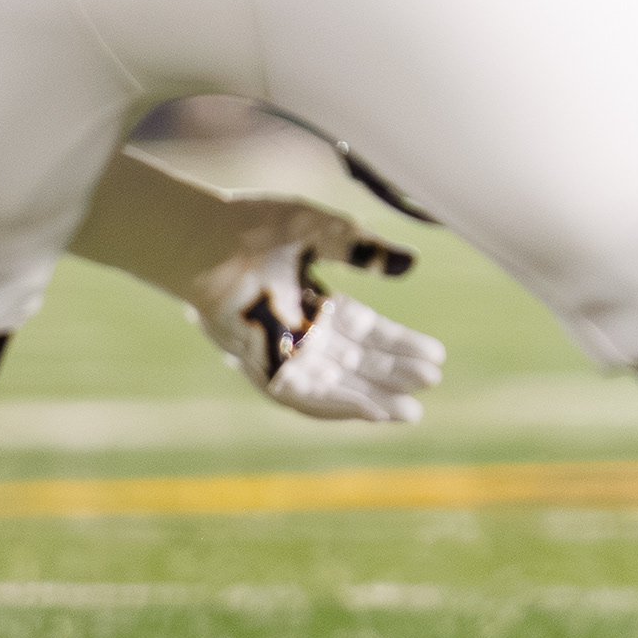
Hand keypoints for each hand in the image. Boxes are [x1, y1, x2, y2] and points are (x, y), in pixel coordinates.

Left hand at [184, 197, 441, 424]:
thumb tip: (410, 263)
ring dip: (370, 399)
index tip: (435, 355)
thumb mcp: (321, 231)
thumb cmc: (250, 226)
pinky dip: (336, 405)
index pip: (365, 331)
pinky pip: (301, 396)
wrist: (203, 239)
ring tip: (408, 412)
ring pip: (331, 386)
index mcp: (312, 302)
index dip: (400, 344)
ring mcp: (277, 351)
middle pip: (354, 362)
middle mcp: (297, 331)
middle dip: (392, 376)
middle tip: (431, 384)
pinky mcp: (259, 366)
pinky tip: (369, 410)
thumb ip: (362, 248)